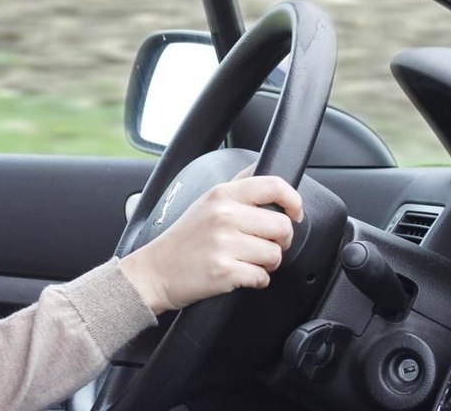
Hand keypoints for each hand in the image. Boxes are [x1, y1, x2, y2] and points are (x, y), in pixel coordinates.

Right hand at [118, 165, 302, 314]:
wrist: (155, 271)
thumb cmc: (183, 239)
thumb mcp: (206, 201)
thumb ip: (237, 186)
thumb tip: (264, 169)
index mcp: (222, 195)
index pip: (273, 185)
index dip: (294, 200)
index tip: (295, 212)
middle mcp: (224, 215)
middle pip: (282, 225)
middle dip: (280, 241)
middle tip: (265, 245)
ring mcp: (224, 243)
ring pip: (275, 254)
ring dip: (268, 263)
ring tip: (248, 261)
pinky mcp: (225, 271)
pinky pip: (262, 277)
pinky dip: (256, 280)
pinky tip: (240, 274)